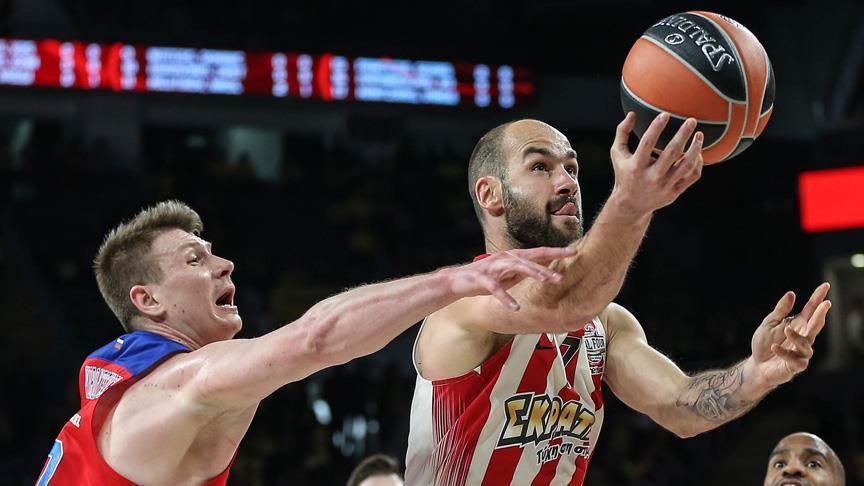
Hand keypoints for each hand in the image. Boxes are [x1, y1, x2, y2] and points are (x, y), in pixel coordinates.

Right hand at [447, 247, 574, 309]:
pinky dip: (506, 298)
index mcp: (513, 256)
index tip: (573, 252)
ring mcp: (494, 267)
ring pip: (518, 267)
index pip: (539, 252)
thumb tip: (545, 271)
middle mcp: (505, 258)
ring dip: (534, 273)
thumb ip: (524, 271)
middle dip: (550, 263)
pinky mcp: (483, 279)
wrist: (457, 281)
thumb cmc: (485, 278)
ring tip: (549, 281)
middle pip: (531, 257)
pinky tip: (515, 307)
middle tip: (565, 272)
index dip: (556, 252)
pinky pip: (496, 289)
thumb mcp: (508, 274)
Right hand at [608, 112, 703, 217]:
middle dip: (683, 134)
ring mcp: (665, 185)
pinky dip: (698, 163)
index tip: (665, 114)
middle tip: (691, 120)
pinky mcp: (675, 192)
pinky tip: (698, 152)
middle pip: (672, 152)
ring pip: (686, 165)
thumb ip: (622, 133)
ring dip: (695, 148)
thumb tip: (632, 114)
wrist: (631, 205)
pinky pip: (692, 176)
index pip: (647, 143)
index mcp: (636, 166)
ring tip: (699, 135)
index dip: (656, 127)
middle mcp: (652, 177)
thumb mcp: (617, 154)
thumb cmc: (624, 174)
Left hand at [750, 283, 831, 387]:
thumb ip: (780, 310)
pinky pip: (794, 360)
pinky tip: (774, 347)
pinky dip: (784, 353)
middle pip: (815, 325)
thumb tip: (792, 294)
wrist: (757, 365)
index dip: (818, 298)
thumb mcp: (770, 323)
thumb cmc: (765, 343)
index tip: (825, 286)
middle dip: (821, 315)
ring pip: (806, 344)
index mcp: (798, 325)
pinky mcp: (795, 366)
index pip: (810, 310)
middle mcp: (803, 338)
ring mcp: (800, 352)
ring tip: (786, 329)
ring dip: (797, 337)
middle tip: (826, 304)